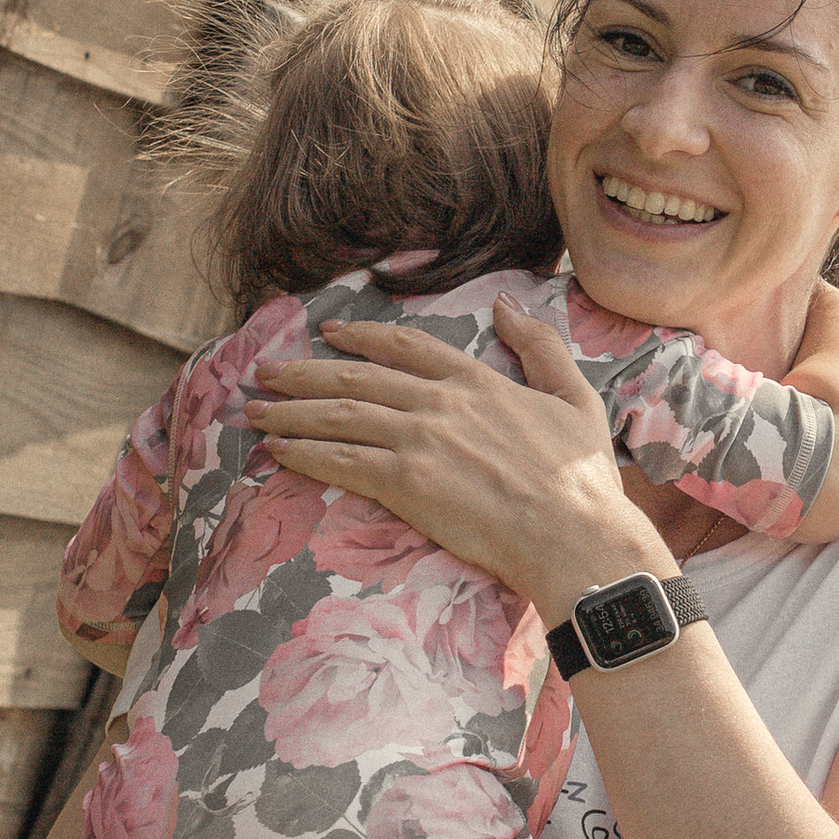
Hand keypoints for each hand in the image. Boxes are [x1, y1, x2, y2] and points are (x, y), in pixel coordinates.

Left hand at [246, 307, 650, 617]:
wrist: (573, 533)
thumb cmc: (582, 478)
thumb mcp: (574, 397)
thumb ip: (539, 347)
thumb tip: (507, 305)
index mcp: (477, 381)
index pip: (406, 347)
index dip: (362, 338)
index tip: (330, 334)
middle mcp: (440, 402)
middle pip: (357, 377)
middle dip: (305, 372)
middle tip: (268, 371)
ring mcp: (419, 441)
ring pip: (339, 415)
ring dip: (291, 411)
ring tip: (256, 412)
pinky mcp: (405, 483)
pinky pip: (341, 461)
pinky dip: (304, 453)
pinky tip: (278, 452)